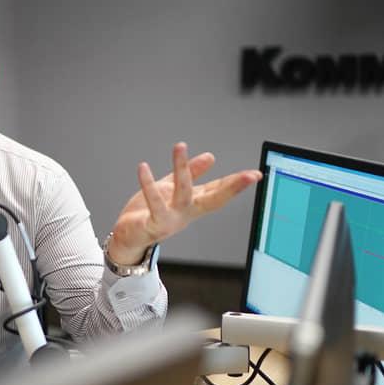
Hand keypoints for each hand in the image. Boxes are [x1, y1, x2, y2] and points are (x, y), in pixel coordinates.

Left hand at [107, 142, 262, 264]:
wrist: (128, 237)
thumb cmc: (149, 214)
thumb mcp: (171, 189)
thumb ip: (190, 174)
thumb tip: (210, 157)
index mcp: (192, 204)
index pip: (219, 190)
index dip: (237, 183)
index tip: (256, 174)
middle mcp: (186, 213)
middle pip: (213, 199)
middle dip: (232, 188)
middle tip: (248, 175)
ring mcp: (172, 219)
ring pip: (183, 193)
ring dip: (182, 169)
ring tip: (180, 146)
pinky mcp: (154, 223)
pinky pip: (153, 202)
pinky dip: (148, 184)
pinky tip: (143, 168)